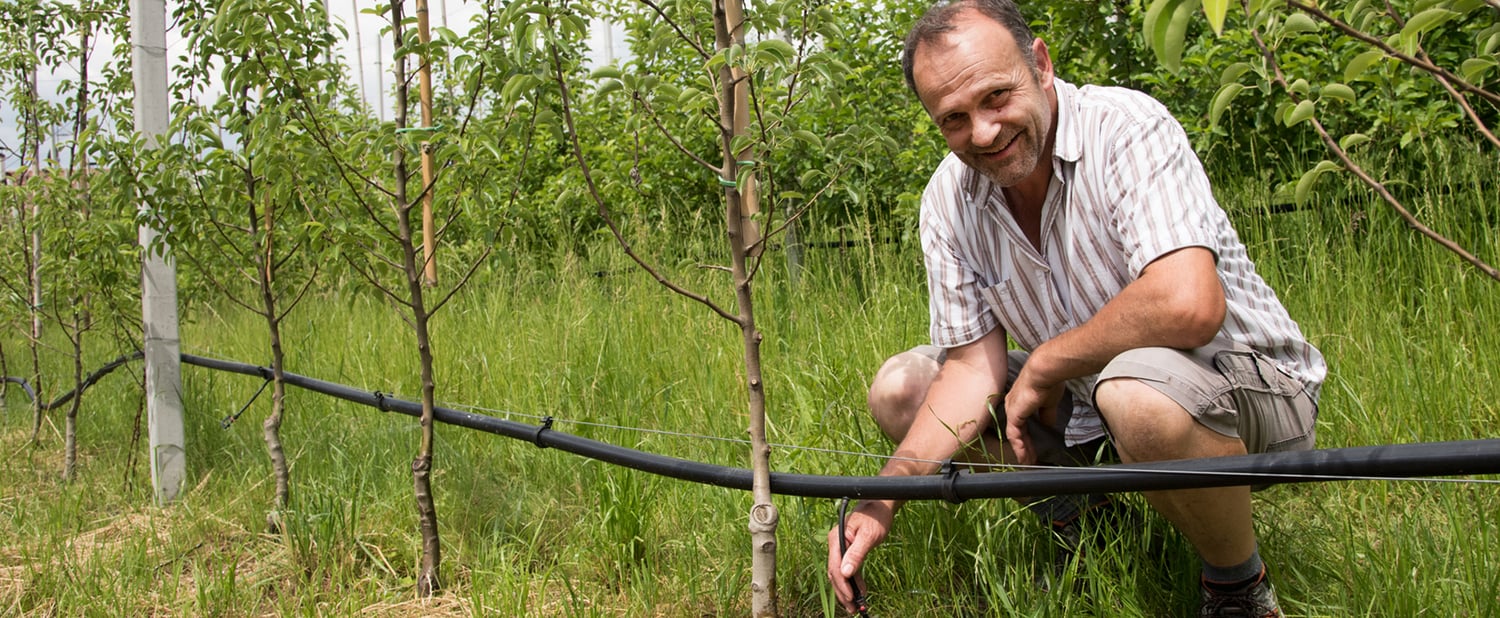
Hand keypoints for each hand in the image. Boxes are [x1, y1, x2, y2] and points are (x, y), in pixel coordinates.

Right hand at [827, 499, 895, 613]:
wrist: (881, 504)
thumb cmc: (876, 516)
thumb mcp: (869, 535)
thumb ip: (857, 554)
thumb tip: (846, 573)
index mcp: (837, 538)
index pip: (835, 566)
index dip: (842, 584)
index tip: (851, 597)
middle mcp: (836, 543)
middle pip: (835, 573)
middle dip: (843, 592)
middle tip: (852, 608)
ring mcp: (841, 547)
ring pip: (841, 573)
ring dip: (847, 590)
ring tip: (855, 606)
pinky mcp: (849, 550)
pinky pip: (848, 569)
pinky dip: (853, 581)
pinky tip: (860, 591)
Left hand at [1002, 364, 1064, 464]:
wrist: (1044, 373)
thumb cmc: (1048, 382)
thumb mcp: (1049, 403)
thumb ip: (1047, 415)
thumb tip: (1050, 426)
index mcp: (1021, 401)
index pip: (1023, 423)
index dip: (1028, 436)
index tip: (1035, 447)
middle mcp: (1013, 405)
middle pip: (1018, 431)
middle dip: (1025, 446)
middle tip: (1031, 459)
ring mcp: (1011, 410)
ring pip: (1015, 435)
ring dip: (1022, 449)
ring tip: (1028, 462)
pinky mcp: (1013, 414)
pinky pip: (1014, 435)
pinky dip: (1019, 446)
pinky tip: (1025, 456)